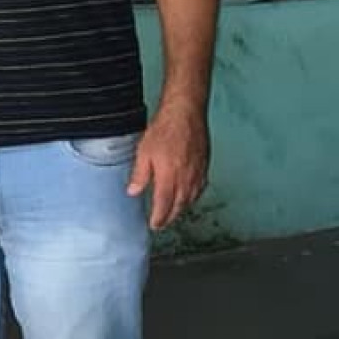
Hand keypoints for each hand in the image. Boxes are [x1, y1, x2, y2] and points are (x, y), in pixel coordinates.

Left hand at [128, 100, 209, 230]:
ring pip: (191, 199)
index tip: (154, 225)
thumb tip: (133, 191)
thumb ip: (139, 175)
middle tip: (162, 223)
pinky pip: (201, 187)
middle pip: (179, 206)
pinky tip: (189, 196)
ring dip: (182, 208)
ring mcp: (198, 173)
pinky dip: (193, 196)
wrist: (185, 114)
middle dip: (170, 217)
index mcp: (169, 178)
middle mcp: (186, 179)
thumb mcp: (143, 153)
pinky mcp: (205, 166)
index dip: (159, 218)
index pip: (164, 206)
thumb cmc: (164, 130)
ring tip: (173, 213)